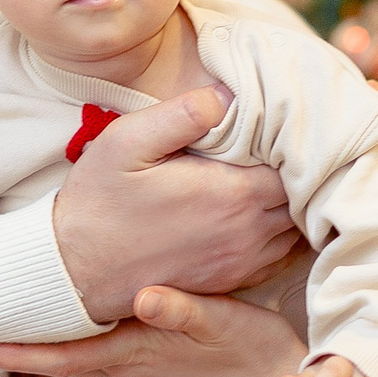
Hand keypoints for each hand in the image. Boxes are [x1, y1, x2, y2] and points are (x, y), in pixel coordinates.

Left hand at [0, 286, 307, 376]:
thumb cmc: (256, 349)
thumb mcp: (223, 319)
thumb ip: (181, 308)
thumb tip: (143, 297)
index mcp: (136, 358)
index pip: (62, 358)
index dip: (18, 353)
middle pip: (57, 375)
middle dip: (17, 360)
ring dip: (39, 374)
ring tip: (6, 353)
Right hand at [51, 87, 295, 322]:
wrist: (74, 270)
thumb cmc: (98, 201)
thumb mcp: (127, 142)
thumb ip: (181, 115)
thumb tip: (228, 94)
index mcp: (231, 194)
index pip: (297, 163)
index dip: (296, 140)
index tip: (282, 122)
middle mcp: (246, 233)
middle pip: (303, 196)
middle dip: (299, 170)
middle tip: (284, 144)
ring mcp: (240, 262)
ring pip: (294, 228)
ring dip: (291, 202)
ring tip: (273, 174)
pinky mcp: (228, 282)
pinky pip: (277, 256)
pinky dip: (278, 233)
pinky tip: (258, 210)